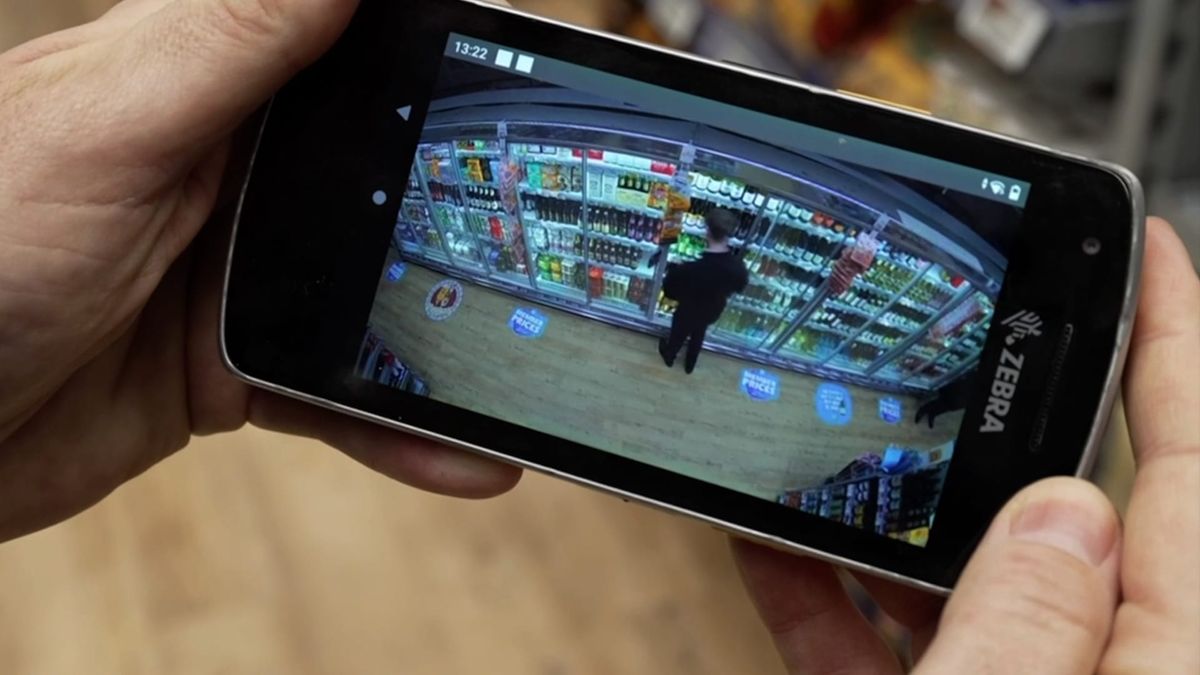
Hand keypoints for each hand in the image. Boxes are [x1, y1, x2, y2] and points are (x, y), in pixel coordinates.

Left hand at [0, 0, 519, 542]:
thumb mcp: (114, 125)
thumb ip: (237, 36)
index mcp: (213, 85)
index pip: (356, 53)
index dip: (439, 62)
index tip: (534, 83)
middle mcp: (236, 172)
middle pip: (387, 182)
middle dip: (471, 213)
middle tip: (556, 247)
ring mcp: (238, 276)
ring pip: (375, 301)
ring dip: (451, 341)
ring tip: (529, 371)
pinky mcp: (233, 368)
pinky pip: (341, 397)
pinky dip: (400, 431)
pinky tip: (462, 455)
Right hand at [734, 217, 1199, 673]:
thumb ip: (1032, 623)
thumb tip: (1056, 512)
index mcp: (1171, 662)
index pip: (1189, 463)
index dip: (1170, 339)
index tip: (1148, 252)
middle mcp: (1115, 670)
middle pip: (1066, 509)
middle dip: (992, 424)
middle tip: (941, 353)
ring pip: (974, 579)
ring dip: (889, 519)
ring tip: (823, 450)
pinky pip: (903, 645)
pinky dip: (835, 601)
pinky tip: (773, 552)